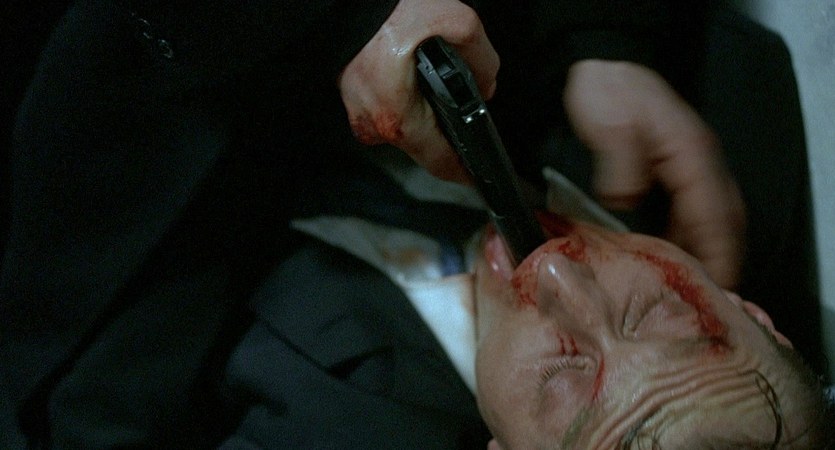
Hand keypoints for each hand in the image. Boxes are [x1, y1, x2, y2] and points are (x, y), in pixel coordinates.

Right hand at [338, 0, 499, 182]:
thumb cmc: (385, 8)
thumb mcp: (455, 20)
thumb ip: (482, 59)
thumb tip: (486, 83)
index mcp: (398, 118)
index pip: (441, 163)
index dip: (466, 172)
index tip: (482, 176)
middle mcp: (374, 125)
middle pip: (426, 143)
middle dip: (448, 126)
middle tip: (464, 100)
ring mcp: (358, 112)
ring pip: (406, 124)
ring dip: (425, 109)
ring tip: (434, 78)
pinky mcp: (351, 96)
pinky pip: (387, 106)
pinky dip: (404, 95)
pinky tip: (412, 71)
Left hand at [563, 60, 744, 287]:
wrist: (601, 65)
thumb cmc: (609, 93)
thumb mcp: (611, 126)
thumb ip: (621, 168)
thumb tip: (625, 203)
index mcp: (691, 155)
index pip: (714, 214)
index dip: (719, 252)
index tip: (719, 287)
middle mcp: (699, 163)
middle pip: (723, 220)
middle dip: (722, 259)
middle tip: (711, 298)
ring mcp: (688, 165)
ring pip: (711, 217)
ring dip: (707, 250)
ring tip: (695, 287)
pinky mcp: (673, 168)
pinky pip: (692, 209)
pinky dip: (690, 236)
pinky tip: (674, 255)